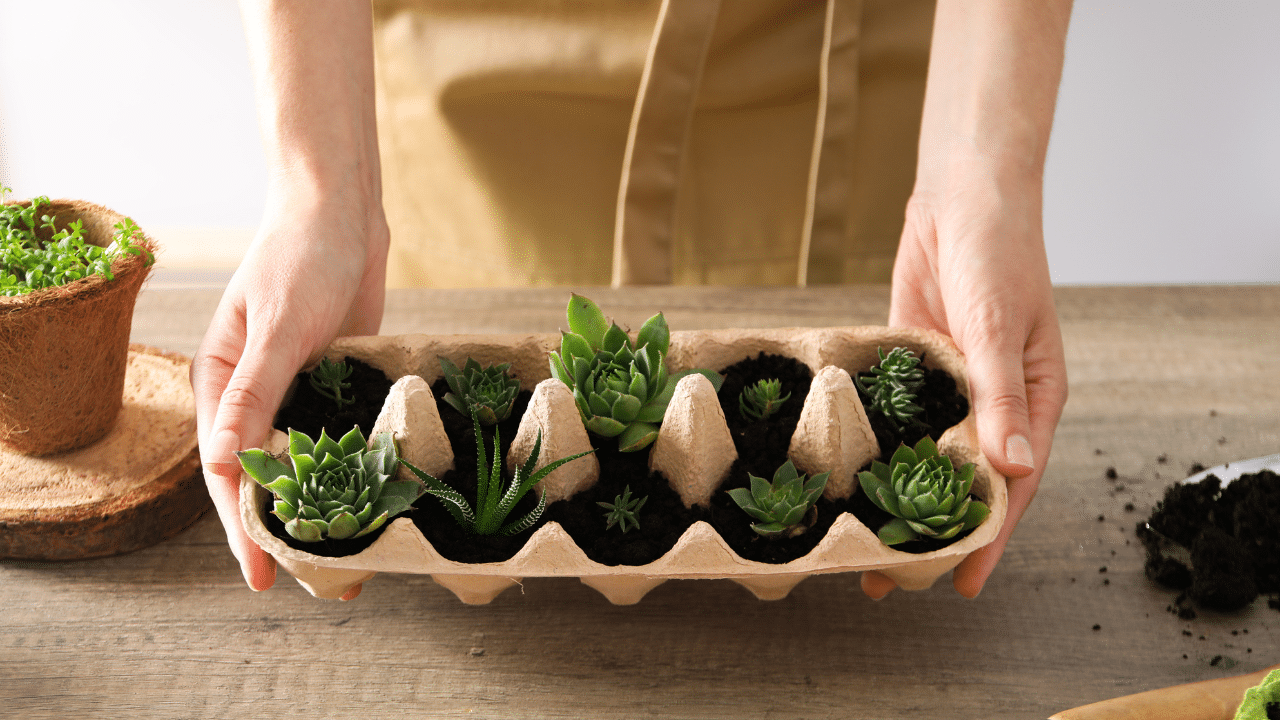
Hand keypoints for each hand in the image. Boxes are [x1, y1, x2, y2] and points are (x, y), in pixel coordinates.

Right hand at [190, 195, 387, 596]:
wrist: (343, 213)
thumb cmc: (298, 258)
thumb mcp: (276, 327)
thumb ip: (254, 394)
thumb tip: (222, 464)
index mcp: (221, 384)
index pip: (225, 471)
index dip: (242, 527)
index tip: (261, 575)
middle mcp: (256, 396)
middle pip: (265, 477)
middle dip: (284, 529)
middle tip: (317, 582)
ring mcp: (299, 391)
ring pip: (305, 462)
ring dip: (321, 504)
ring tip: (349, 556)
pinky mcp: (338, 381)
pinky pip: (342, 433)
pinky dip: (352, 465)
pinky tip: (375, 497)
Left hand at [861, 176, 1067, 599]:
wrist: (961, 199)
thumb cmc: (1000, 256)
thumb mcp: (1002, 329)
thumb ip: (1001, 399)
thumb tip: (1012, 468)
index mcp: (1030, 402)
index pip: (1011, 486)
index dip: (988, 536)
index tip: (963, 582)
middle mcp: (989, 403)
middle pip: (962, 480)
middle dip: (933, 529)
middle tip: (891, 575)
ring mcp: (949, 387)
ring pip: (924, 454)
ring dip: (899, 495)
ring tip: (863, 539)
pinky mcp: (911, 367)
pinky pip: (895, 416)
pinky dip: (877, 445)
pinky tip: (850, 475)